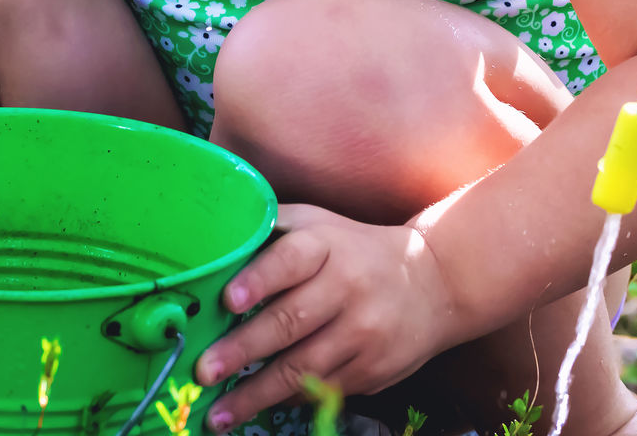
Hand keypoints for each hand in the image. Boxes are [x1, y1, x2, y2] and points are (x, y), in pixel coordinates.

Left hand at [193, 205, 464, 431]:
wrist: (432, 282)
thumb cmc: (353, 249)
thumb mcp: (318, 224)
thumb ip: (271, 227)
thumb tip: (212, 240)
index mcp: (328, 245)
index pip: (292, 260)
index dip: (259, 279)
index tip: (228, 301)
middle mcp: (349, 287)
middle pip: (291, 321)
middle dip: (243, 349)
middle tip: (204, 370)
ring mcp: (364, 332)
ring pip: (305, 367)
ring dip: (256, 393)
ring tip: (218, 412)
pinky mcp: (374, 369)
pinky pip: (323, 389)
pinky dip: (286, 399)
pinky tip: (256, 406)